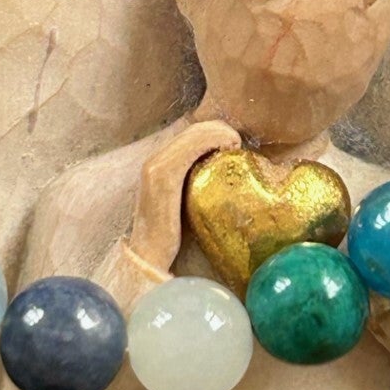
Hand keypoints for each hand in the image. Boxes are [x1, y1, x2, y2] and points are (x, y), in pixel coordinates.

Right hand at [127, 119, 240, 271]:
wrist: (150, 260)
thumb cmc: (174, 238)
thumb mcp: (187, 205)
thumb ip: (198, 187)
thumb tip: (227, 178)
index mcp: (160, 165)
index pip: (191, 135)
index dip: (215, 132)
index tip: (235, 145)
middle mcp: (155, 160)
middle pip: (194, 129)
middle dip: (220, 129)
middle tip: (238, 144)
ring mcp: (156, 167)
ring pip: (193, 134)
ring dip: (219, 132)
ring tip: (236, 144)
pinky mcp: (163, 176)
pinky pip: (190, 148)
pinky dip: (211, 140)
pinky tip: (228, 147)